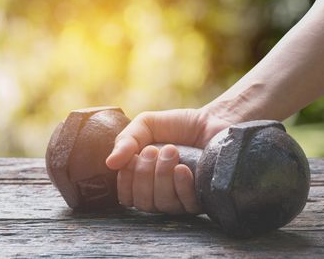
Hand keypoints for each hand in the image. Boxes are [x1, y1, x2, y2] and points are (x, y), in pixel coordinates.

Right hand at [105, 106, 237, 213]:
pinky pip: (185, 204)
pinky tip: (182, 169)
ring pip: (162, 204)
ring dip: (162, 176)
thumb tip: (109, 163)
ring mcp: (182, 199)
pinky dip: (180, 186)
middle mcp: (162, 194)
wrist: (213, 120)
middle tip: (154, 150)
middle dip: (144, 174)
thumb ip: (126, 140)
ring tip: (172, 151)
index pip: (127, 197)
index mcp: (145, 180)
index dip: (126, 180)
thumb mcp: (146, 125)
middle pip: (143, 202)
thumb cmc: (179, 126)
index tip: (133, 156)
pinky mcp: (203, 199)